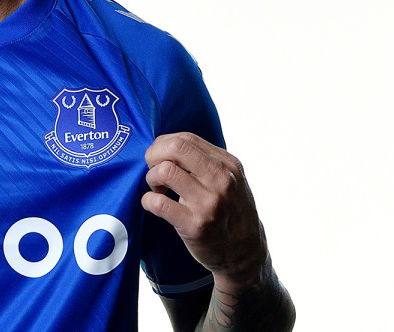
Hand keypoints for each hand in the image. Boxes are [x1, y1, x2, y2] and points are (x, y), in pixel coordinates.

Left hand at [141, 133, 266, 292]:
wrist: (245, 254)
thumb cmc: (231, 212)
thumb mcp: (230, 180)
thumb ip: (206, 161)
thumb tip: (166, 146)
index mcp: (228, 165)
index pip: (186, 138)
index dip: (164, 144)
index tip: (159, 157)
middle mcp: (221, 180)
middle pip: (175, 148)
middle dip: (154, 155)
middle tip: (153, 170)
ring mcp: (209, 202)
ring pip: (165, 171)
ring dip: (151, 178)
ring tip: (157, 189)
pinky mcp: (195, 225)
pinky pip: (158, 202)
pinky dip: (148, 200)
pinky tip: (153, 204)